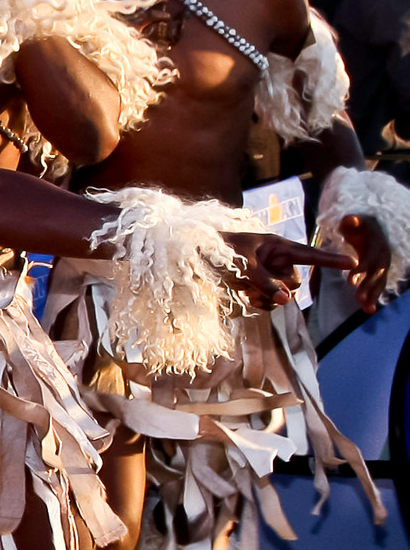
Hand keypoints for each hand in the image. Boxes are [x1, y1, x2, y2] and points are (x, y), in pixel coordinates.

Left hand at [223, 232, 353, 309]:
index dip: (330, 260)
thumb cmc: (220, 251)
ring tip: (247, 291)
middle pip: (295, 282)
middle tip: (254, 285)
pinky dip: (262, 302)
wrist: (196, 257)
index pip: (309, 254)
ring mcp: (270, 274)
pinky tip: (247, 297)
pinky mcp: (260, 286)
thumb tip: (286, 299)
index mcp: (278, 246)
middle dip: (279, 288)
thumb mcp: (243, 265)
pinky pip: (272, 301)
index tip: (352, 263)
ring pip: (284, 294)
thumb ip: (265, 282)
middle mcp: (278, 260)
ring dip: (268, 298)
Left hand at [333, 213, 394, 313]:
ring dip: (374, 295)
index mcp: (376, 244)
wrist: (370, 229)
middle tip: (358, 298)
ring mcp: (382, 265)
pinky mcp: (380, 272)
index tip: (350, 281)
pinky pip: (379, 285)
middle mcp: (383, 256)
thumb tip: (350, 219)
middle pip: (377, 273)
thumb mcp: (353, 221)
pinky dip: (374, 297)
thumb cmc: (357, 225)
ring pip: (380, 281)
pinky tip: (368, 309)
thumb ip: (351, 222)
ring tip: (366, 309)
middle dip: (369, 286)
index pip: (370, 258)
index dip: (361, 269)